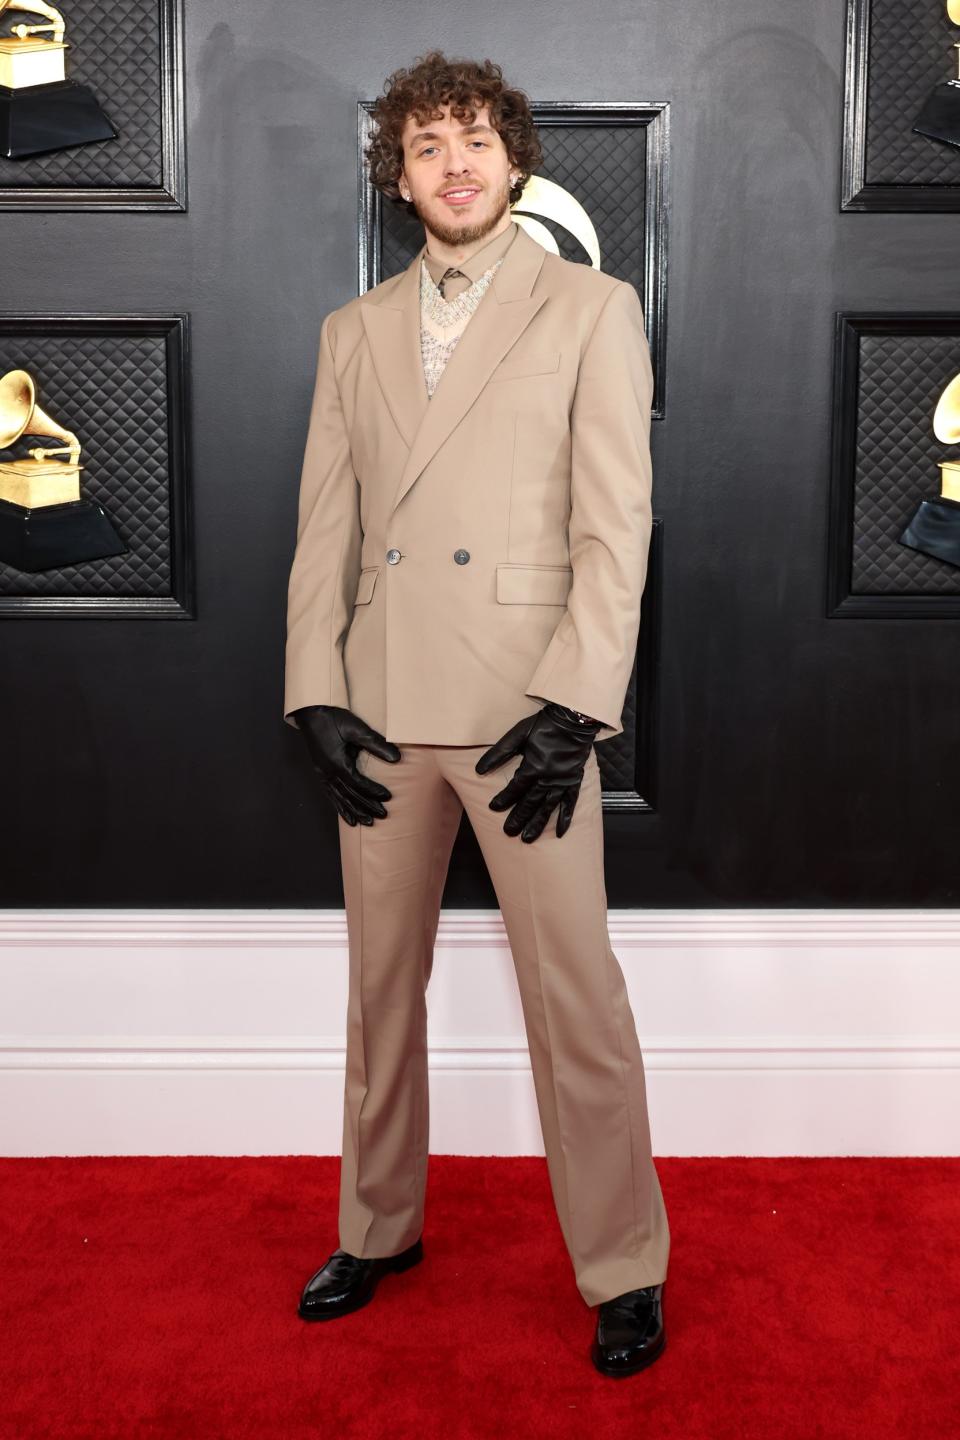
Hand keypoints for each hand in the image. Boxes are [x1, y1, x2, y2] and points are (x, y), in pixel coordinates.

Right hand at [292, 704, 400, 825]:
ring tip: (367, 823)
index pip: (358, 784)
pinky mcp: (320, 773)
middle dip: (367, 806)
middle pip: (350, 795)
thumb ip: (376, 744)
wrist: (311, 713)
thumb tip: (397, 758)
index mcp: (337, 763)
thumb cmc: (334, 718)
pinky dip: (339, 806)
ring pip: (340, 798)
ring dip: (354, 811)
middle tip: (382, 816)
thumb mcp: (357, 729)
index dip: (373, 792)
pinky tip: (347, 817)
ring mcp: (322, 774)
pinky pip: (330, 794)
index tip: (388, 797)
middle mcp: (328, 773)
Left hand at [474, 703, 601, 841]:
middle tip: (508, 832)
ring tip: (527, 839)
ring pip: (547, 807)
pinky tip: (558, 833)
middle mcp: (548, 779)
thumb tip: (478, 769)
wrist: (573, 719)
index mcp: (533, 767)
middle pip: (530, 803)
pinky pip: (570, 804)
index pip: (514, 789)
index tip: (493, 808)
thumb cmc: (544, 725)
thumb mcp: (518, 734)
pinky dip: (565, 819)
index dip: (503, 799)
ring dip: (537, 824)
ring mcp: (562, 782)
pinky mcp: (574, 781)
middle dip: (518, 818)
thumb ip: (499, 753)